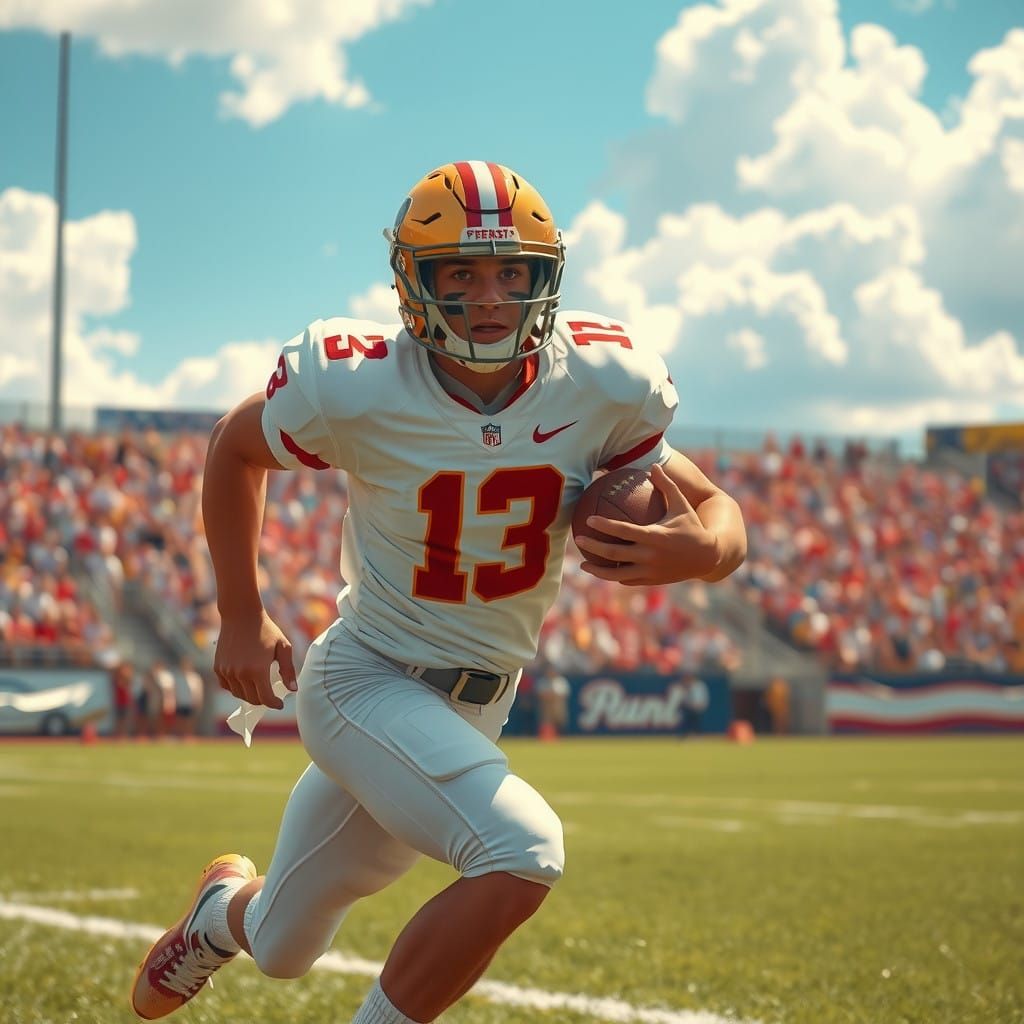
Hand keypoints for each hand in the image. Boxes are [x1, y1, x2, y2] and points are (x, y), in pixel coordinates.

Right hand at [213, 608, 296, 708]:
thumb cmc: (266, 630)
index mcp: (258, 670)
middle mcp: (240, 674)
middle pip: (253, 699)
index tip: (280, 704)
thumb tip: (293, 690)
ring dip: (250, 695)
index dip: (275, 704)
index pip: (266, 698)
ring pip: (239, 694)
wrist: (241, 615)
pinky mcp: (218, 668)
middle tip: (271, 696)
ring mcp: (227, 671)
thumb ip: (288, 670)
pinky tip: (245, 682)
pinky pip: (227, 686)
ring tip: (259, 688)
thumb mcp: (283, 647)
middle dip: (264, 700)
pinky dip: (236, 688)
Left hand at [575, 463, 720, 585]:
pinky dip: (614, 576)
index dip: (604, 526)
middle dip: (593, 547)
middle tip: (578, 538)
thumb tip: (653, 465)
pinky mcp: (651, 581)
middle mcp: (650, 556)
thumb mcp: (682, 504)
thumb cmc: (692, 526)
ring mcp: (650, 571)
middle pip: (614, 554)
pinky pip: (627, 580)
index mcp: (655, 536)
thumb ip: (666, 485)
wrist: (709, 557)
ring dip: (597, 570)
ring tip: (582, 564)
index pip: (623, 531)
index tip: (588, 520)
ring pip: (617, 574)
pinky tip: (603, 570)